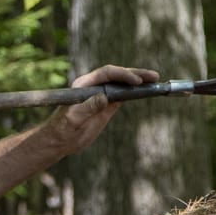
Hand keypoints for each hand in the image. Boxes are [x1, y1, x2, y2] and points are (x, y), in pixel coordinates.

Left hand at [43, 64, 159, 152]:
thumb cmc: (61, 129)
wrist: (60, 140)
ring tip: (155, 80)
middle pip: (117, 75)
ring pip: (123, 84)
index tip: (135, 81)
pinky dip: (136, 92)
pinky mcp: (108, 105)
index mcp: (84, 84)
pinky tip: (147, 90)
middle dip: (136, 74)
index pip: (106, 73)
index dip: (122, 75)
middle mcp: (94, 86)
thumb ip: (87, 107)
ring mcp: (102, 95)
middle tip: (153, 76)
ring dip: (139, 81)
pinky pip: (124, 95)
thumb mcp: (73, 119)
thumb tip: (104, 97)